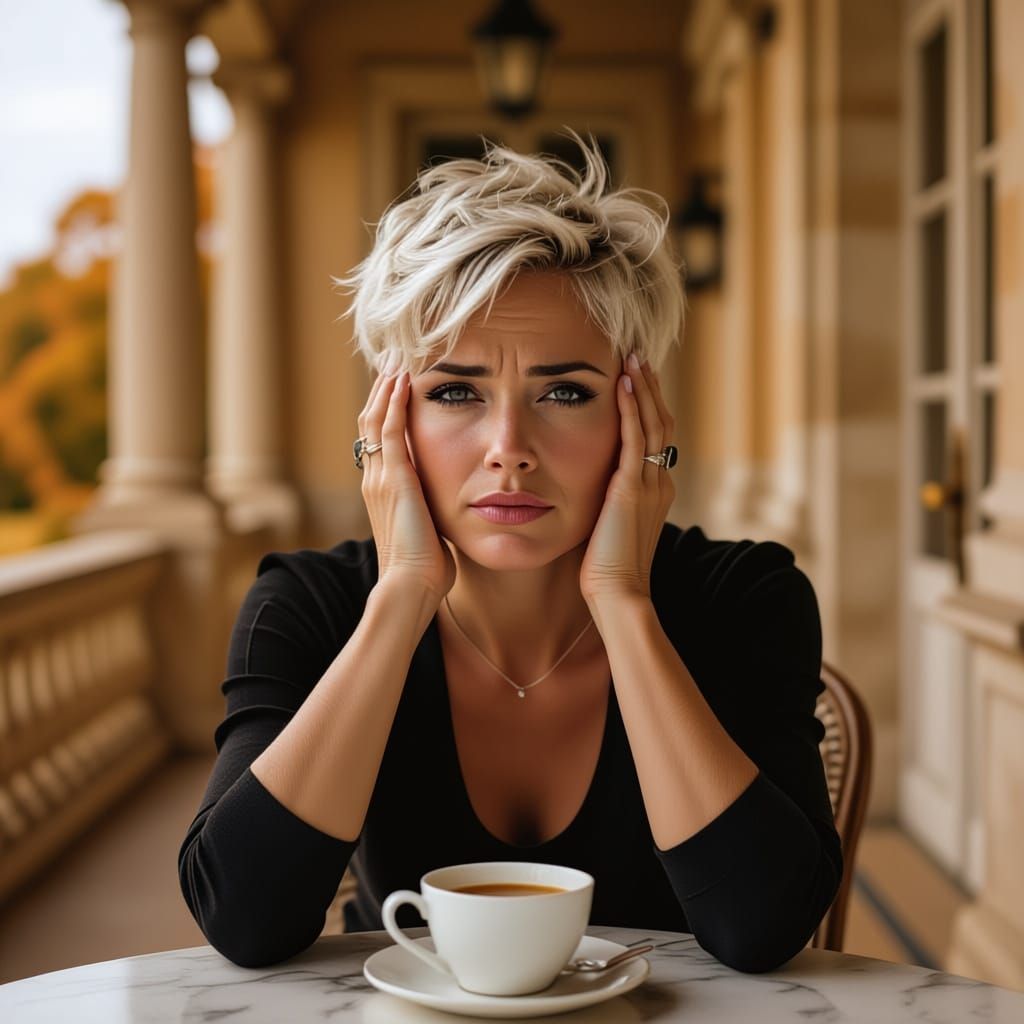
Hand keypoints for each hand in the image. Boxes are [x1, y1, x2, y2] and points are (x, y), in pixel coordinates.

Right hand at [358, 357, 455, 601]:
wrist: (410, 585)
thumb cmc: (424, 569)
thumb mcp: (428, 532)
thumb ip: (432, 513)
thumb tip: (448, 510)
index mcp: (382, 490)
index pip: (379, 439)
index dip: (385, 410)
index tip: (396, 384)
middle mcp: (375, 478)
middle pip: (371, 421)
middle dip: (381, 389)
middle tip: (391, 359)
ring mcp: (380, 476)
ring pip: (377, 418)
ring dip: (386, 386)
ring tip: (395, 358)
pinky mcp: (394, 477)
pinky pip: (390, 428)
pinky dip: (395, 401)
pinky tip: (404, 380)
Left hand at [579, 353, 675, 603]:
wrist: (618, 594)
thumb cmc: (605, 572)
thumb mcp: (608, 529)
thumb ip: (606, 504)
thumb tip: (587, 490)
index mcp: (654, 492)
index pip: (655, 438)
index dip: (648, 407)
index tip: (636, 380)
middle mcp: (658, 483)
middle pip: (660, 423)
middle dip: (650, 388)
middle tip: (638, 357)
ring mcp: (649, 484)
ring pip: (652, 423)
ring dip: (643, 388)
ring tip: (634, 358)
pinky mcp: (632, 488)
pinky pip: (635, 437)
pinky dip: (632, 407)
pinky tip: (623, 383)